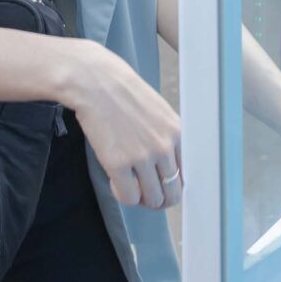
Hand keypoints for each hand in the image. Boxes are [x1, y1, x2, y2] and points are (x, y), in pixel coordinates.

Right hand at [55, 40, 183, 210]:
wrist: (95, 81)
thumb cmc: (123, 92)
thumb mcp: (159, 111)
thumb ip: (168, 137)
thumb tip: (170, 165)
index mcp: (177, 133)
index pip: (186, 175)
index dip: (173, 184)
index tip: (163, 185)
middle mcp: (164, 147)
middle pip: (172, 193)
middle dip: (160, 198)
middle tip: (146, 192)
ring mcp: (141, 157)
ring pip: (152, 199)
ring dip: (142, 198)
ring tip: (130, 186)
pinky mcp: (118, 164)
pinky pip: (128, 197)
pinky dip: (123, 195)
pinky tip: (115, 182)